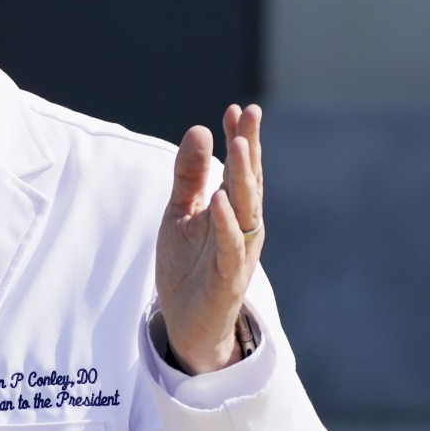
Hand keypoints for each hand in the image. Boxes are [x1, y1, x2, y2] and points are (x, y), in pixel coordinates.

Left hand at [156, 104, 264, 374]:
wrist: (185, 322)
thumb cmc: (188, 264)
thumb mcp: (180, 213)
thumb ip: (188, 176)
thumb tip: (199, 130)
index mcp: (233, 210)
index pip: (240, 168)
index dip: (241, 138)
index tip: (237, 108)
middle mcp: (243, 227)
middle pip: (249, 182)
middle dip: (249, 148)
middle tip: (247, 116)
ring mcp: (239, 252)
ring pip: (246, 210)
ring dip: (244, 178)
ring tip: (239, 145)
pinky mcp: (229, 278)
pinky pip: (231, 248)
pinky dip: (226, 224)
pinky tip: (220, 200)